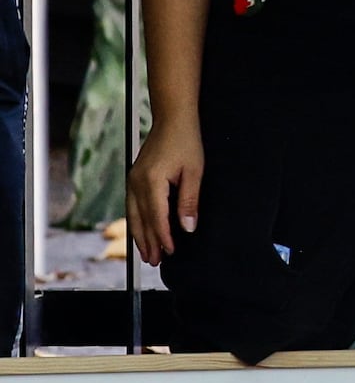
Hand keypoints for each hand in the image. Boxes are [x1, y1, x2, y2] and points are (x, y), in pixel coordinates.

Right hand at [127, 114, 204, 264]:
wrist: (172, 119)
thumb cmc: (187, 142)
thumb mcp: (195, 172)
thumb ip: (189, 201)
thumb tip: (187, 228)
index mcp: (151, 182)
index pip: (157, 217)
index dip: (163, 237)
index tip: (170, 253)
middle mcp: (136, 183)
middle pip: (140, 220)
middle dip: (147, 243)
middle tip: (154, 263)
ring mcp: (132, 180)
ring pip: (133, 215)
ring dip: (139, 236)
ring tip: (146, 255)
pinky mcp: (134, 178)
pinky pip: (132, 206)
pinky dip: (136, 222)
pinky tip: (141, 232)